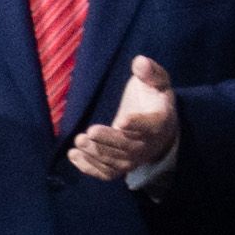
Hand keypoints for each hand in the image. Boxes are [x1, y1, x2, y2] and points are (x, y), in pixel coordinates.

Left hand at [66, 58, 178, 182]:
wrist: (160, 129)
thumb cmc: (154, 100)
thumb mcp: (157, 82)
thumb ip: (150, 72)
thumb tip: (139, 61)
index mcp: (159, 121)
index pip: (150, 125)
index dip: (137, 124)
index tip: (122, 121)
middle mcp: (148, 144)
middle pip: (128, 148)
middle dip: (108, 141)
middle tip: (88, 133)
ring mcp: (134, 158)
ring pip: (116, 163)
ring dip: (96, 155)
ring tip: (78, 142)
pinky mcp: (122, 166)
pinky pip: (107, 173)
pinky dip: (90, 168)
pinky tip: (74, 155)